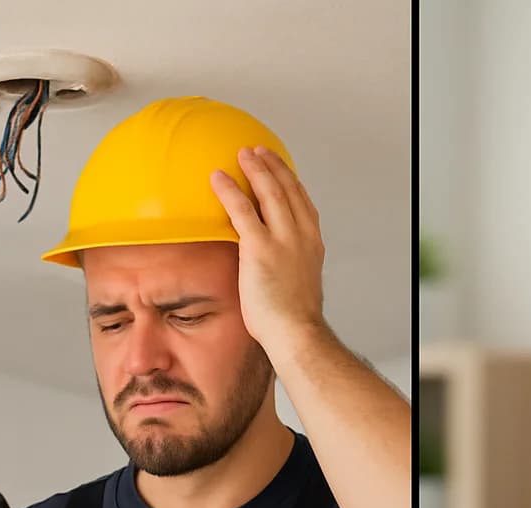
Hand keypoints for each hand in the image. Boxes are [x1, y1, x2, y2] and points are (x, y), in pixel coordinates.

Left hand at [209, 146, 325, 351]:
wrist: (296, 332)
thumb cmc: (295, 321)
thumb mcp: (300, 286)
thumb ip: (290, 268)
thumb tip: (275, 269)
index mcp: (312, 245)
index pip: (303, 203)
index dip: (291, 182)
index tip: (281, 170)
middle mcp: (301, 236)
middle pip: (288, 189)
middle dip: (273, 166)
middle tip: (258, 152)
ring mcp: (282, 240)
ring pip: (269, 191)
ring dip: (255, 168)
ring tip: (242, 154)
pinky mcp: (260, 247)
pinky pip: (241, 210)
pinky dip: (229, 190)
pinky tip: (218, 178)